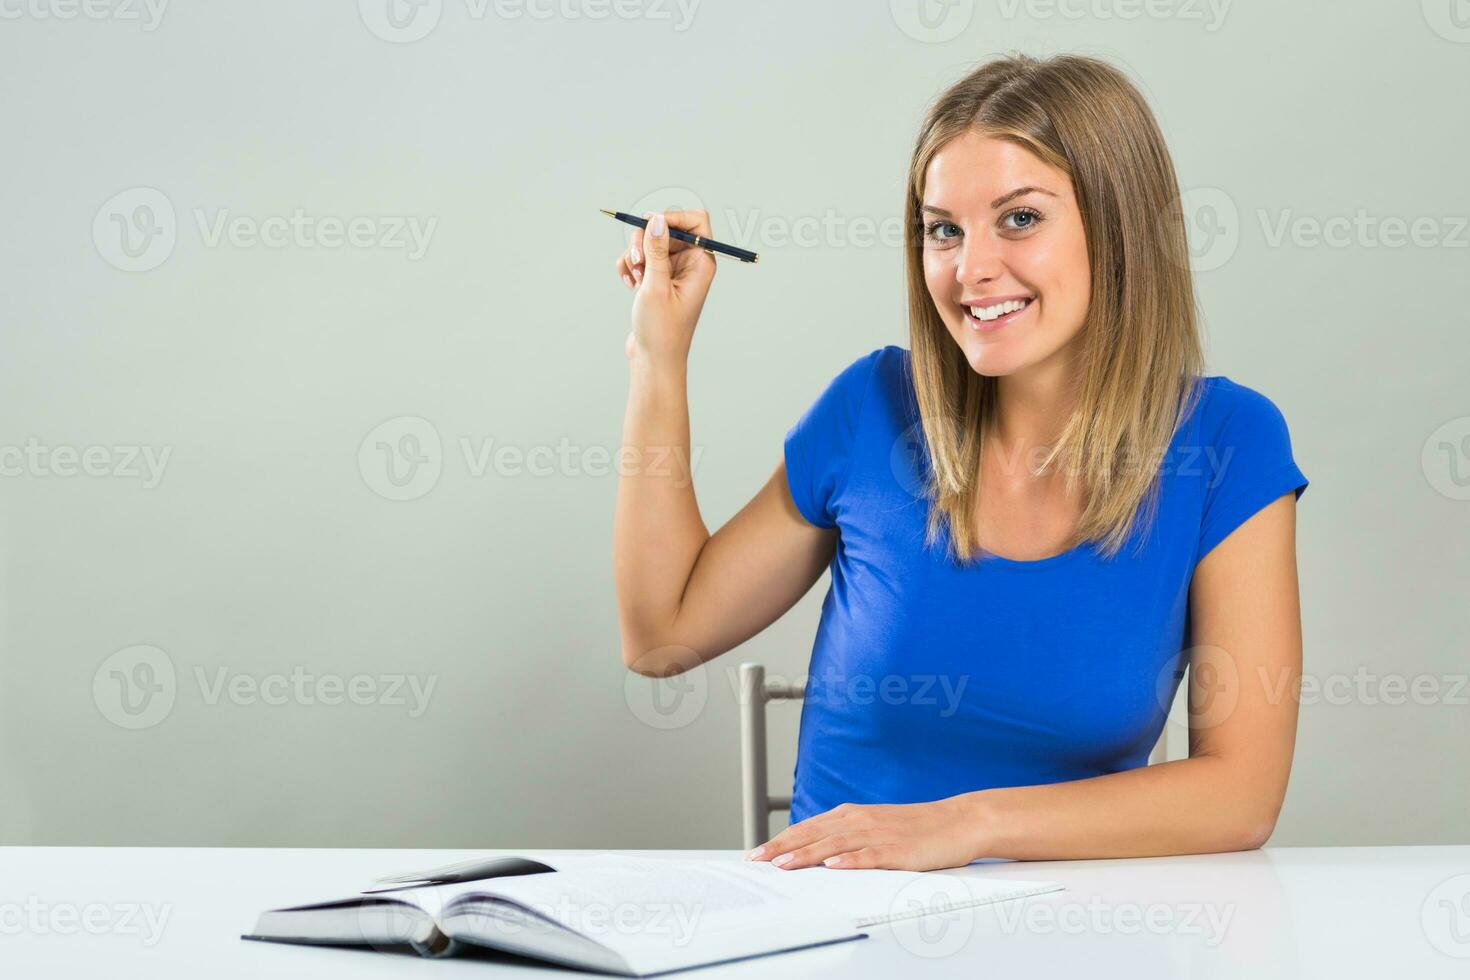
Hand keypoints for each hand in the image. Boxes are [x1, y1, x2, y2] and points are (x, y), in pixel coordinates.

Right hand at [613, 209, 716, 362]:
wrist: (653, 359)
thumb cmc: (662, 330)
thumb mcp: (656, 287)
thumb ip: (657, 251)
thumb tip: (657, 219)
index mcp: (701, 263)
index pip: (696, 221)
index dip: (673, 216)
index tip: (650, 225)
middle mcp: (690, 264)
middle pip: (666, 228)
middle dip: (646, 241)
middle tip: (637, 261)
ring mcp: (673, 271)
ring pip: (649, 242)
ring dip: (634, 255)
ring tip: (634, 279)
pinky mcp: (657, 278)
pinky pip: (641, 258)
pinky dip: (630, 266)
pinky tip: (629, 284)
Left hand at [744, 798, 982, 871]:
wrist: (958, 821)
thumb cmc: (916, 827)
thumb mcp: (875, 826)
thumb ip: (847, 835)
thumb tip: (816, 852)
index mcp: (852, 815)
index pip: (808, 827)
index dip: (781, 840)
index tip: (757, 853)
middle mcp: (860, 820)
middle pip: (814, 834)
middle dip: (782, 847)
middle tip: (756, 860)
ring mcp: (879, 834)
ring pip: (835, 845)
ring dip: (807, 854)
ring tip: (783, 864)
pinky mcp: (898, 850)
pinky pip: (870, 856)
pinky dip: (850, 861)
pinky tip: (833, 867)